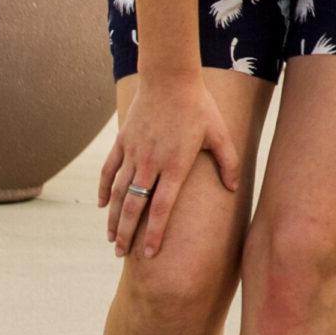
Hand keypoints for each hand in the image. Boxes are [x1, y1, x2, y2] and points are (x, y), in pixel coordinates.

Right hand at [99, 75, 241, 259]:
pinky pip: (109, 170)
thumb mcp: (220, 134)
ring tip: (112, 238)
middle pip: (134, 207)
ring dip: (113, 217)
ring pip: (119, 192)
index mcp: (175, 166)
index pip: (161, 209)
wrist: (169, 79)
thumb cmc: (199, 107)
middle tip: (121, 255)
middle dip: (127, 234)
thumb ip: (228, 163)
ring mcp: (133, 153)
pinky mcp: (123, 141)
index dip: (154, 234)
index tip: (149, 254)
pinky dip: (104, 189)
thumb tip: (232, 189)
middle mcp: (150, 164)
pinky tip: (102, 205)